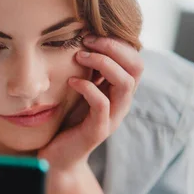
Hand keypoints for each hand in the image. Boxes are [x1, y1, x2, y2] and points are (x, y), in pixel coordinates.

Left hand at [39, 35, 143, 170]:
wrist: (57, 158)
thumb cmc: (65, 122)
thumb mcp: (78, 92)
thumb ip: (87, 73)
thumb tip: (81, 41)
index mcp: (118, 92)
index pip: (134, 59)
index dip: (118, 43)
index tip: (90, 34)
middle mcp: (121, 103)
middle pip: (136, 67)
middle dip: (114, 48)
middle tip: (86, 41)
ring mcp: (112, 117)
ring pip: (125, 84)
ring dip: (104, 64)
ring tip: (80, 56)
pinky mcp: (98, 130)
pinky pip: (102, 104)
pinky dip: (88, 88)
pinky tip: (72, 81)